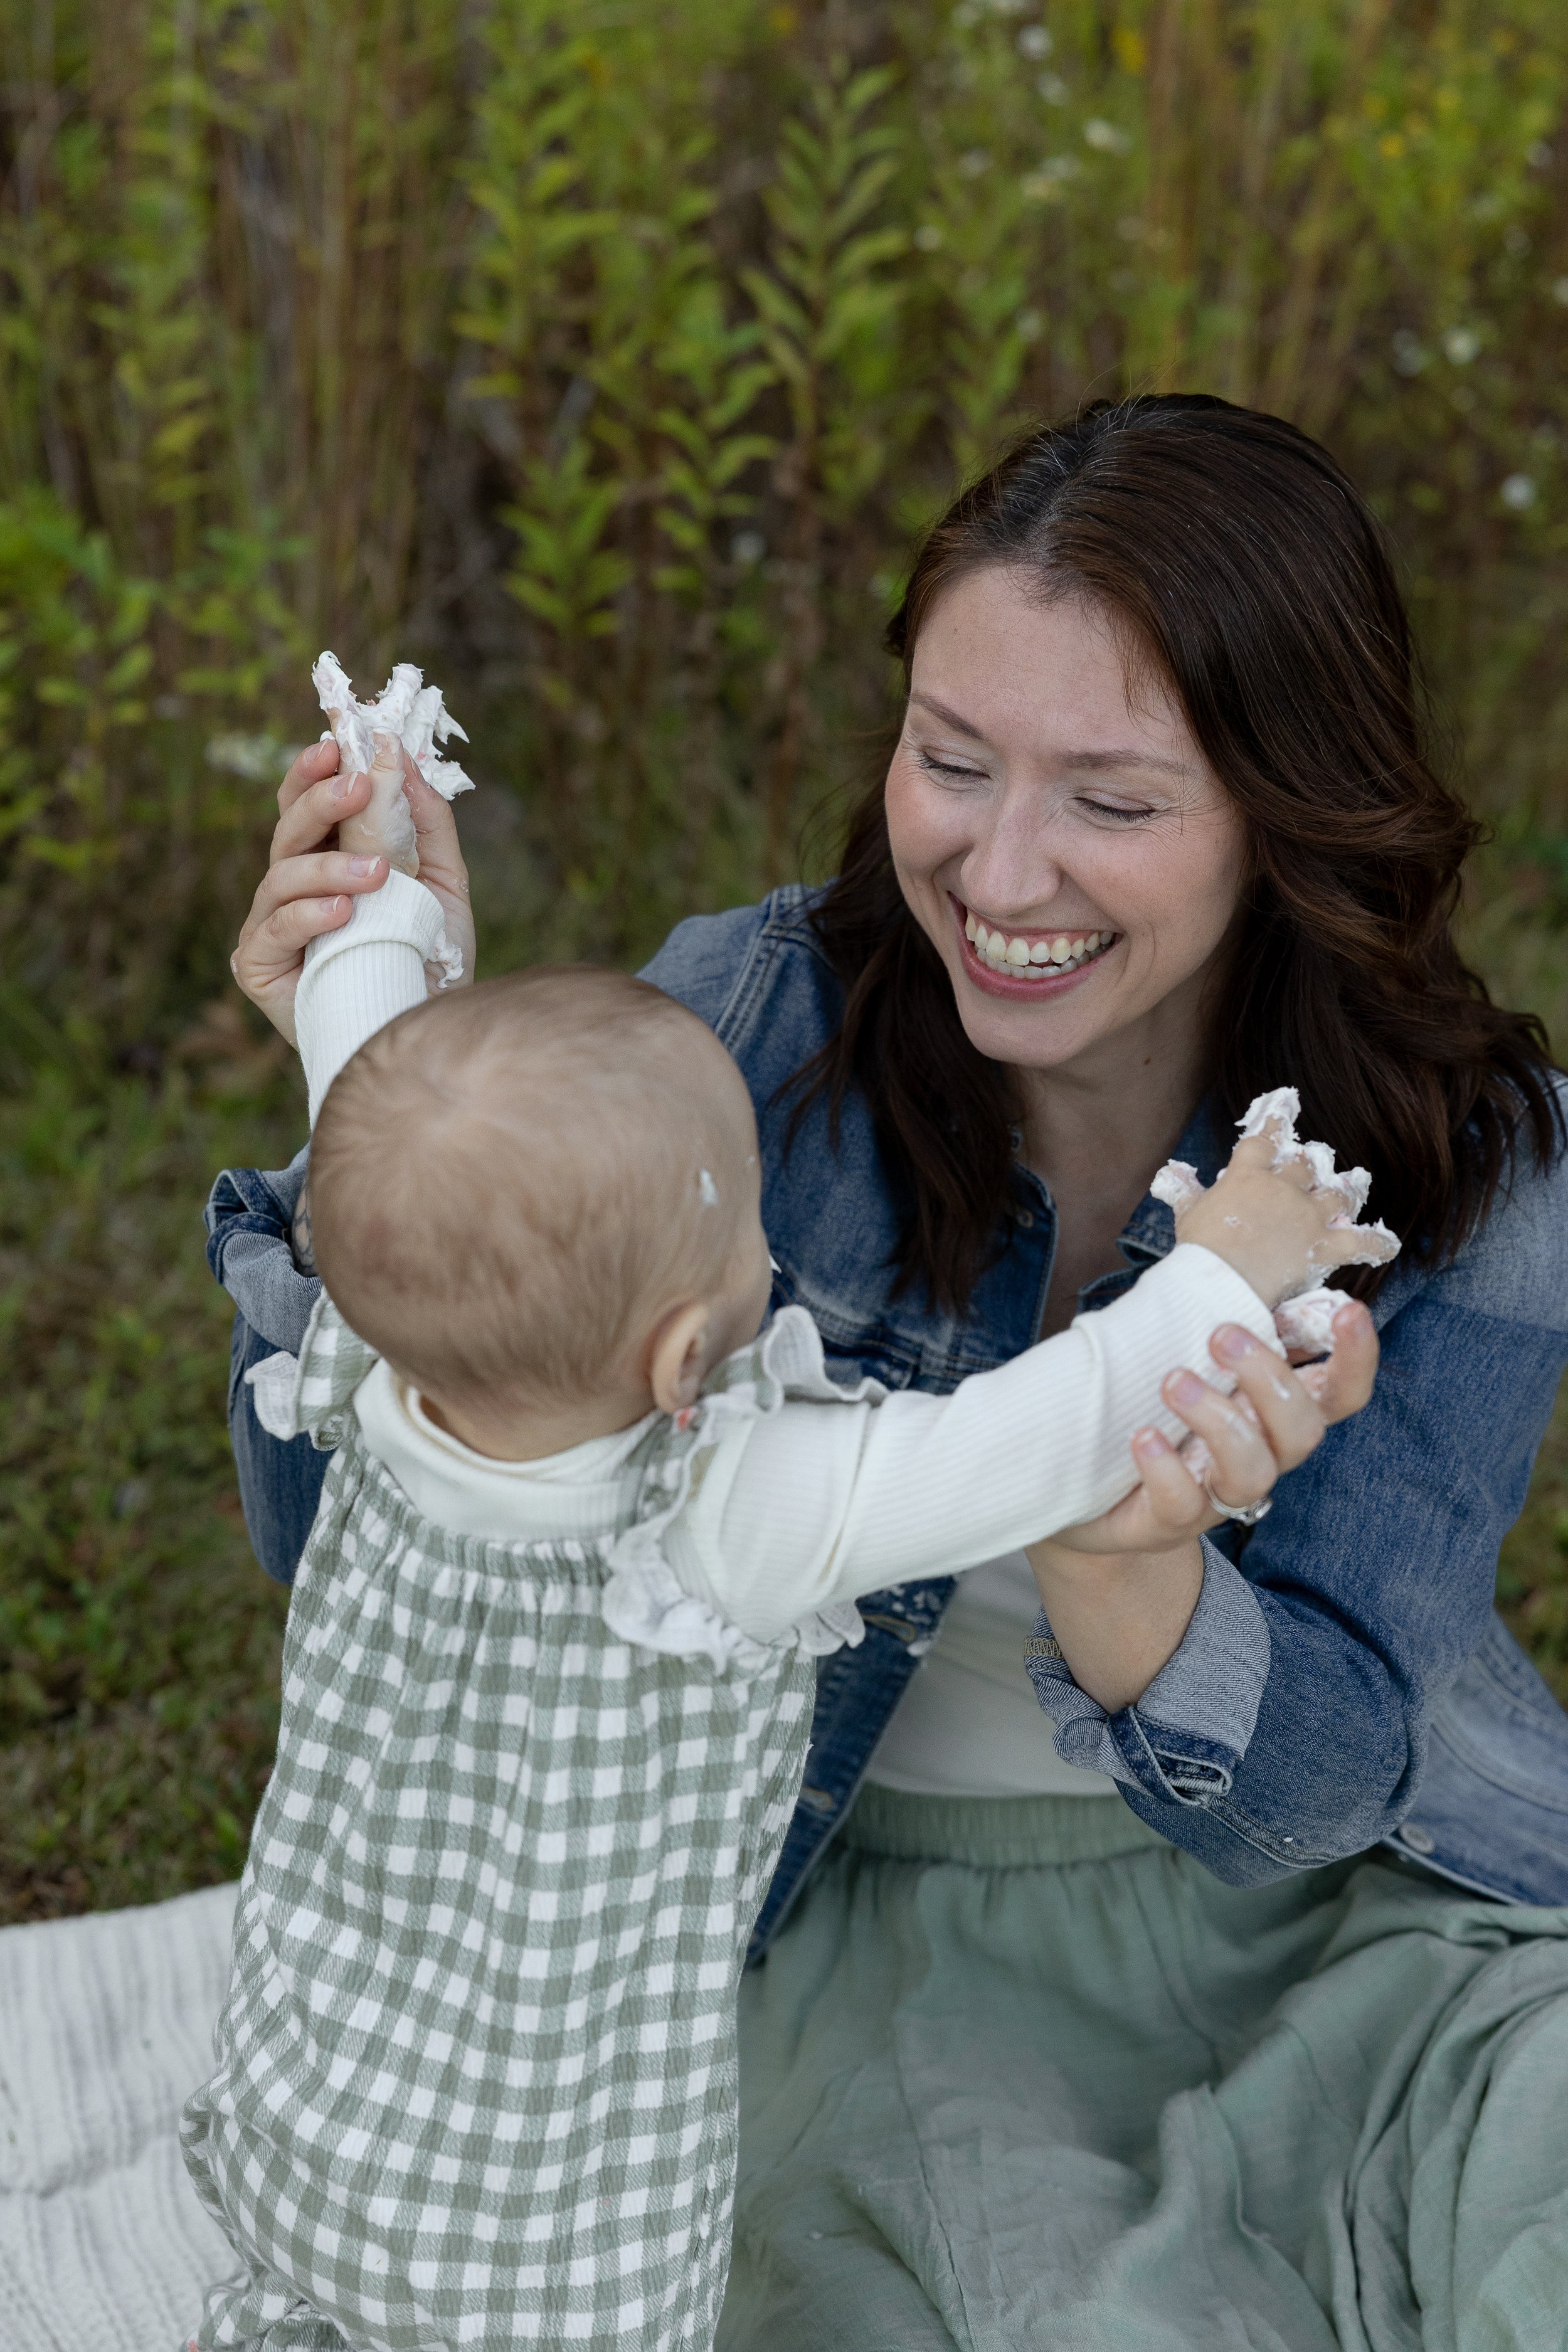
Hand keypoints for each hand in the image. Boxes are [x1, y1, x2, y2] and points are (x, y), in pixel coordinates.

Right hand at [231, 736, 475, 1044]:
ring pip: (281, 874)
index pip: (306, 804)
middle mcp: (294, 887)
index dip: (313, 771)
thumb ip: (424, 823)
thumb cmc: (428, 959)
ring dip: (329, 867)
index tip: (335, 743)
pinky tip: (343, 913)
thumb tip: (402, 759)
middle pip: (289, 828)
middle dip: (320, 800)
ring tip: (377, 876)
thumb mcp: (441, 883)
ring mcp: (272, 924)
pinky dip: (309, 915)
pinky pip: (276, 927)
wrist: (425, 1030)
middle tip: (356, 785)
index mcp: (329, 859)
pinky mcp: (260, 966)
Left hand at [1045, 1297, 1376, 1556]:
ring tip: (1173, 1380)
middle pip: (1303, 1431)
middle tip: (1221, 1335)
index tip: (1350, 1311)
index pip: (1339, 1394)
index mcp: (1272, 1413)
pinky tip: (1142, 1436)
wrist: (1086, 1493)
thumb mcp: (1184, 1361)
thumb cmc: (1148, 1411)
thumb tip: (1225, 1271)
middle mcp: (1259, 1456)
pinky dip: (1164, 1468)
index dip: (1356, 1359)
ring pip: (1252, 1471)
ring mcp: (1217, 1495)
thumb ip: (1214, 1325)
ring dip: (1219, 1419)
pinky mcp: (1168, 1522)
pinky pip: (1182, 1503)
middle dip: (1269, 1379)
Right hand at [1177, 1132, 1396, 1306]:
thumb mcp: (1187, 1214)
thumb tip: (1170, 1173)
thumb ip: (1183, 1190)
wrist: (1220, 1281)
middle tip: (1316, 1160)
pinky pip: (1358, 1242)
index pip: (1263, 1136)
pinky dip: (1375, 1244)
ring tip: (1356, 1183)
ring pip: (1337, 1196)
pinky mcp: (1322, 1247)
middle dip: (1311, 1162)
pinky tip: (1388, 1244)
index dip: (1275, 1116)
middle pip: (1305, 1165)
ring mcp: (1306, 1216)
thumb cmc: (1199, 1249)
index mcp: (1247, 1175)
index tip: (1287, 1099)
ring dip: (1347, 1190)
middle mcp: (1282, 1188)